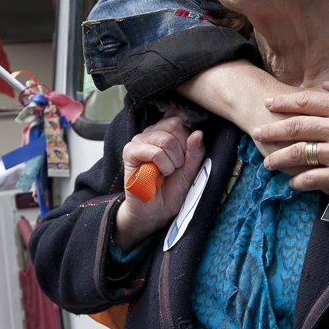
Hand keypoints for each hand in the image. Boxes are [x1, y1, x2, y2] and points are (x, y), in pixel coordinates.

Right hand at [113, 114, 203, 250]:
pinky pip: (154, 151)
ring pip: (166, 140)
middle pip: (175, 125)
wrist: (157, 210)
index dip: (189, 137)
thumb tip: (198, 132)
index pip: (181, 118)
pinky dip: (162, 166)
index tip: (187, 156)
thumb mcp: (191, 170)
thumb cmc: (173, 189)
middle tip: (177, 166)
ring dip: (173, 162)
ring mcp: (140, 140)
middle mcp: (152, 132)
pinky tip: (158, 175)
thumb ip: (196, 152)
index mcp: (167, 132)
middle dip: (183, 150)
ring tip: (167, 172)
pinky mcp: (130, 152)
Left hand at [252, 76, 328, 218]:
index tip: (268, 104)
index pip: (308, 101)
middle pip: (297, 126)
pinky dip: (300, 181)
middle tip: (256, 133)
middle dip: (272, 130)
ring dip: (280, 159)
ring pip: (301, 154)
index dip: (284, 102)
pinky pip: (316, 179)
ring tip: (267, 163)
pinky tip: (292, 184)